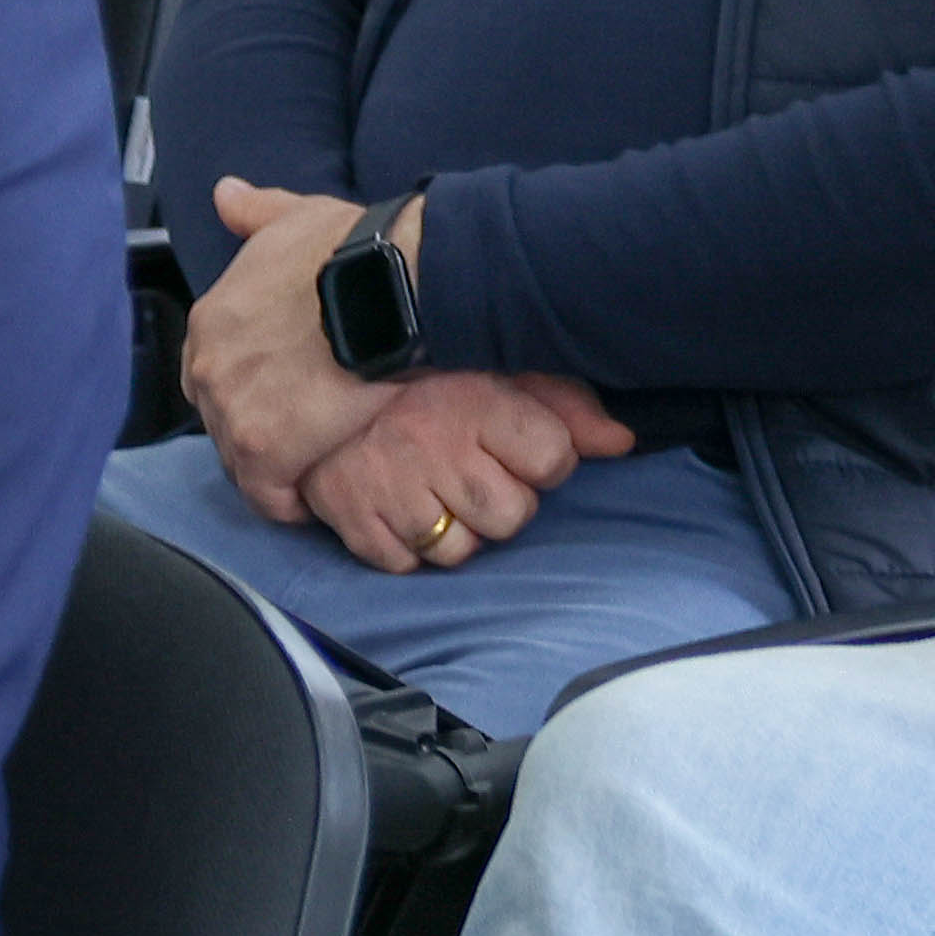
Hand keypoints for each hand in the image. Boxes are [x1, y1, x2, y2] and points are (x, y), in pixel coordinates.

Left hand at [183, 180, 406, 502]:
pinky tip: (314, 500)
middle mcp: (206, 365)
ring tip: (312, 468)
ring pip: (241, 459)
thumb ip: (256, 212)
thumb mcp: (295, 217)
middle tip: (302, 435)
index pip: (213, 371)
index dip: (250, 388)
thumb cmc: (354, 249)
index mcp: (211, 319)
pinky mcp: (262, 448)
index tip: (285, 395)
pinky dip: (289, 502)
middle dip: (256, 429)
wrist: (390, 287)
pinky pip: (267, 495)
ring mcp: (229, 409)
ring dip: (273, 467)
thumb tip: (225, 193)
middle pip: (221, 417)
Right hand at [294, 365, 633, 574]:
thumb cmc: (422, 381)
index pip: (552, 459)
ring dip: (454, 531)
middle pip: (511, 516)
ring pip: (459, 551)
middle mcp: (433, 445)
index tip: (518, 446)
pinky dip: (404, 547)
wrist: (312, 376)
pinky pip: (403, 563)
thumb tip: (622, 442)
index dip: (544, 459)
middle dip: (501, 502)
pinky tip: (399, 511)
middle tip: (471, 473)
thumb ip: (565, 405)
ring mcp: (389, 485)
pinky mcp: (350, 516)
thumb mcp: (496, 372)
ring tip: (435, 494)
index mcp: (476, 402)